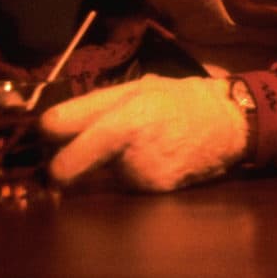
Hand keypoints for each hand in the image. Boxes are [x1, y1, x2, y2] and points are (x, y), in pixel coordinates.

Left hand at [40, 75, 247, 191]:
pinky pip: (123, 183)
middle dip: (62, 166)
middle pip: (66, 166)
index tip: (51, 135)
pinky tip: (153, 158)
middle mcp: (128, 145)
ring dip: (106, 164)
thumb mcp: (140, 86)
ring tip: (137, 145)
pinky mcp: (152, 191)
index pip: (56, 127)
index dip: (47, 133)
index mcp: (122, 112)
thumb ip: (96, 103)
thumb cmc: (181, 99)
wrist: (229, 124)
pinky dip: (130, 173)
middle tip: (72, 157)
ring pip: (97, 174)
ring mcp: (140, 172)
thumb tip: (50, 124)